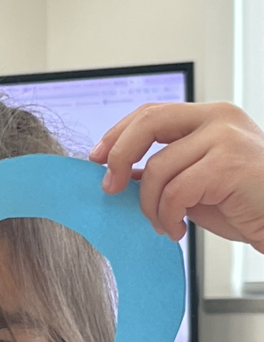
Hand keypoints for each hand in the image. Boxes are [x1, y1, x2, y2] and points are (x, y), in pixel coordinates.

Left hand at [89, 102, 263, 252]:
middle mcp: (218, 119)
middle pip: (148, 124)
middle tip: (109, 188)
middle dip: (119, 157)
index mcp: (209, 117)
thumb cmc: (244, 203)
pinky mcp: (227, 166)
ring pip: (157, 169)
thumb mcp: (197, 181)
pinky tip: (178, 230)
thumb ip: (166, 170)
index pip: (152, 112)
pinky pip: (174, 192)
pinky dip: (167, 216)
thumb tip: (120, 173)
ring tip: (164, 224)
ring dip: (150, 206)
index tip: (97, 158)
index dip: (118, 134)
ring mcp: (225, 139)